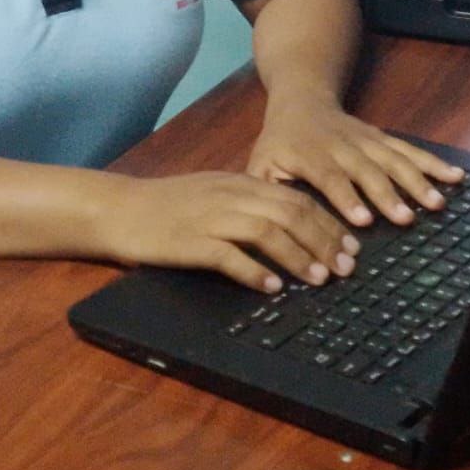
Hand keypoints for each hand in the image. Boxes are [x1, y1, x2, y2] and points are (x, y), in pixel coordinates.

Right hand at [106, 172, 359, 293]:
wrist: (119, 209)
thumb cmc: (168, 206)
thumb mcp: (215, 194)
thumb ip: (249, 205)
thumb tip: (291, 228)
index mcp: (240, 183)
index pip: (296, 198)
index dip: (327, 222)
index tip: (350, 246)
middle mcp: (231, 195)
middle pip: (290, 213)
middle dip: (323, 240)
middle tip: (345, 267)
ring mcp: (210, 217)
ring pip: (266, 231)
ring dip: (298, 256)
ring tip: (318, 279)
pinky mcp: (189, 241)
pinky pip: (228, 255)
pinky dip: (253, 270)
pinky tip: (271, 287)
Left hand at [247, 100, 464, 229]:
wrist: (302, 98)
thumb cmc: (279, 141)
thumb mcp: (260, 163)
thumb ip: (264, 192)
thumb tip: (267, 226)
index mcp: (310, 154)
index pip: (330, 177)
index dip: (347, 197)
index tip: (364, 220)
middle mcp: (342, 146)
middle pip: (368, 170)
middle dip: (387, 195)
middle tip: (406, 219)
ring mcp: (366, 140)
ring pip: (394, 159)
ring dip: (416, 181)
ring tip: (436, 203)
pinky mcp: (382, 138)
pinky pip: (409, 150)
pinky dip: (432, 163)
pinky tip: (455, 176)